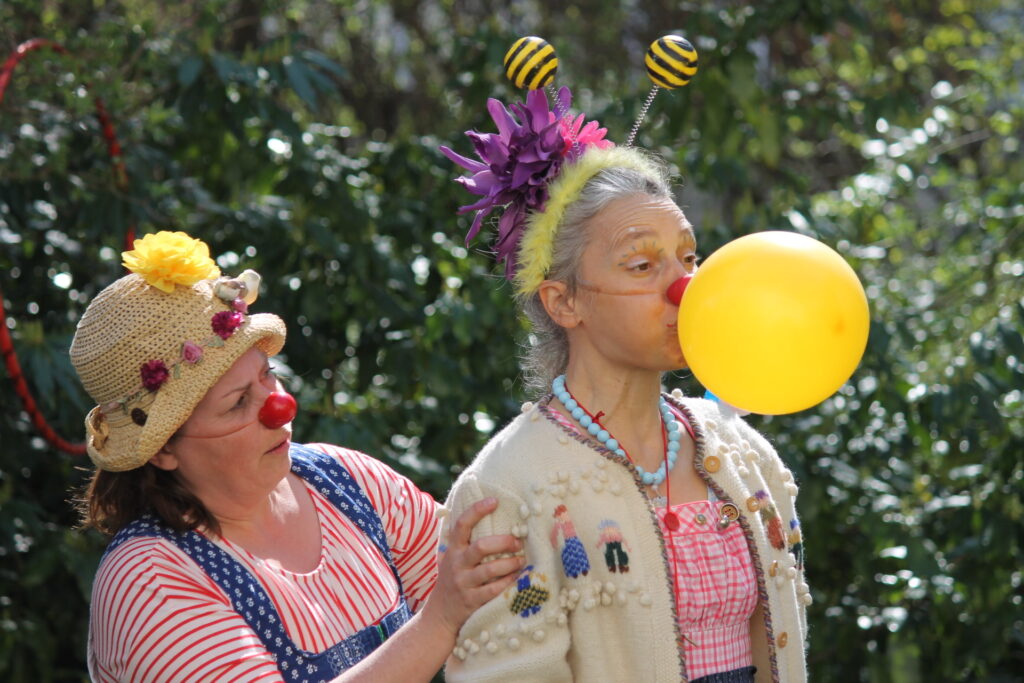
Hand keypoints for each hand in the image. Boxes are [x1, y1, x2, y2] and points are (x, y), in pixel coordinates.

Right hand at [424, 497, 523, 636]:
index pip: (462, 524)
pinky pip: (494, 590)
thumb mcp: (452, 558)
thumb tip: (490, 517)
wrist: (440, 614)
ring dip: (510, 563)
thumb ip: (466, 542)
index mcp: (453, 550)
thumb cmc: (453, 579)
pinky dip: (508, 582)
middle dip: (503, 542)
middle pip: (480, 547)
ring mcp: (463, 583)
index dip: (477, 510)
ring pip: (490, 569)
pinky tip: (518, 578)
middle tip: (518, 541)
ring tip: (522, 560)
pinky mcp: (471, 601)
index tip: (495, 501)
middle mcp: (456, 564)